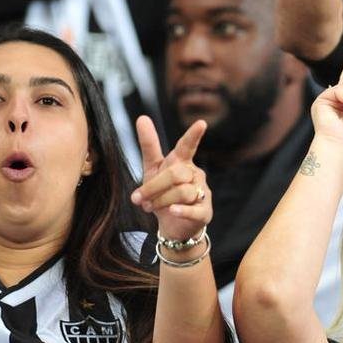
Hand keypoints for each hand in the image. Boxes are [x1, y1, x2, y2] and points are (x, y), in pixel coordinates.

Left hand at [130, 116, 211, 244]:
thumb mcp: (152, 169)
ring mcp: (203, 193)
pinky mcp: (204, 212)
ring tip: (150, 207)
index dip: (193, 136)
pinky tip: (172, 211)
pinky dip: (182, 210)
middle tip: (138, 198)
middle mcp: (195, 175)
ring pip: (183, 192)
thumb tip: (142, 117)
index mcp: (182, 162)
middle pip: (176, 174)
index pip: (187, 147)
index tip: (201, 124)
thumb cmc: (163, 193)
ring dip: (161, 201)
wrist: (173, 225)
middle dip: (154, 186)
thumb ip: (149, 145)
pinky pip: (194, 209)